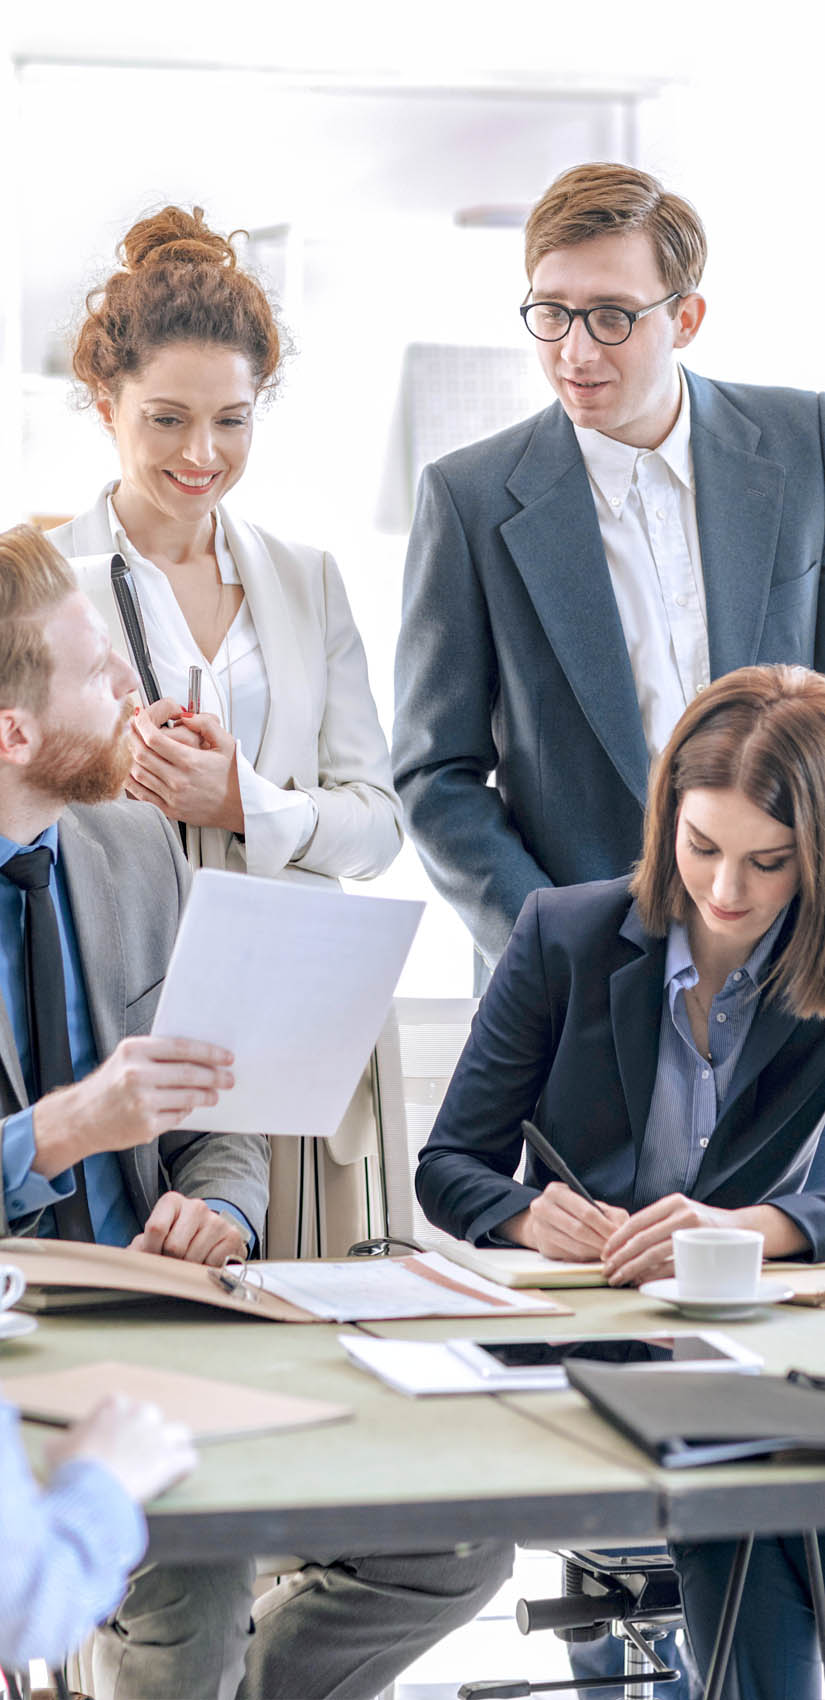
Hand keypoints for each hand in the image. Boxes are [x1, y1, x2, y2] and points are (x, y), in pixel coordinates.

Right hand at [32, 1036, 233, 1178]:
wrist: (80, 1118)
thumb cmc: (110, 1084)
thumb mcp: (127, 1059)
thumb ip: (158, 1055)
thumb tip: (203, 1056)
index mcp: (134, 1050)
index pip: (182, 1048)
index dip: (209, 1052)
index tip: (227, 1057)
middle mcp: (137, 1075)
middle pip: (190, 1073)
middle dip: (215, 1076)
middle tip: (229, 1078)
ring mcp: (142, 1102)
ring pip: (188, 1097)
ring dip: (207, 1096)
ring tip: (214, 1095)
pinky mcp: (146, 1126)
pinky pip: (178, 1116)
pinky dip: (187, 1110)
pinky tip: (189, 1106)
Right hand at [45, 1392, 195, 1502]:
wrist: (89, 1487)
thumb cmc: (71, 1467)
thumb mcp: (56, 1448)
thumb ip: (65, 1440)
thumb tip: (63, 1444)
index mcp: (114, 1405)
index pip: (123, 1408)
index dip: (118, 1428)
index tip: (112, 1445)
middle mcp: (140, 1413)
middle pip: (151, 1418)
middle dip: (145, 1436)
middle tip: (134, 1458)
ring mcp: (159, 1435)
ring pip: (178, 1434)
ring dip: (171, 1448)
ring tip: (160, 1466)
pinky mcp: (171, 1458)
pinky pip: (189, 1459)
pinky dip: (183, 1469)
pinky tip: (173, 1479)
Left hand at [127, 705, 242, 831]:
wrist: (241, 807)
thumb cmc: (234, 777)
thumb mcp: (227, 744)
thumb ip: (207, 724)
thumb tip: (186, 716)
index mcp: (191, 762)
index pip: (154, 739)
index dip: (142, 725)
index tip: (140, 718)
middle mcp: (178, 780)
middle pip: (141, 754)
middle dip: (131, 737)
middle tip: (131, 728)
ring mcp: (172, 796)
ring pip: (137, 773)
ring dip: (128, 757)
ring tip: (129, 745)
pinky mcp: (169, 809)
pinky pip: (140, 794)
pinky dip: (130, 781)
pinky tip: (131, 771)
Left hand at [130, 1193, 247, 1265]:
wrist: (207, 1238)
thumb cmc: (174, 1239)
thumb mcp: (153, 1240)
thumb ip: (137, 1248)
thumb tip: (127, 1263)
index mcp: (172, 1201)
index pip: (156, 1228)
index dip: (151, 1250)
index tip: (154, 1255)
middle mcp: (196, 1205)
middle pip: (174, 1246)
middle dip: (170, 1261)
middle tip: (173, 1259)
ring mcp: (216, 1220)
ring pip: (193, 1257)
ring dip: (188, 1267)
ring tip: (189, 1259)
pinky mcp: (232, 1236)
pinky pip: (212, 1263)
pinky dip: (205, 1269)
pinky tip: (204, 1261)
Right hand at [514, 1183, 628, 1260]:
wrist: (547, 1218)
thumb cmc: (575, 1209)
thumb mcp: (591, 1203)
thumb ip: (610, 1214)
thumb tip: (622, 1232)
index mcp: (556, 1192)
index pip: (586, 1212)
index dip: (605, 1226)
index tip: (619, 1235)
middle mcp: (542, 1208)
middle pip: (579, 1230)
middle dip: (601, 1241)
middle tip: (615, 1249)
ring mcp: (540, 1229)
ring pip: (575, 1246)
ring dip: (595, 1252)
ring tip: (609, 1253)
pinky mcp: (544, 1247)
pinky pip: (570, 1256)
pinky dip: (586, 1258)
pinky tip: (595, 1256)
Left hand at [602, 1194, 730, 1285]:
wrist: (744, 1229)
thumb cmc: (706, 1226)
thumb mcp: (682, 1213)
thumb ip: (658, 1223)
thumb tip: (624, 1245)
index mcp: (673, 1203)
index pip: (637, 1220)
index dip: (617, 1238)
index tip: (605, 1253)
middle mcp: (682, 1213)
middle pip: (642, 1238)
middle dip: (620, 1257)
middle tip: (608, 1270)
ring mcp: (693, 1231)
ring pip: (654, 1253)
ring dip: (632, 1268)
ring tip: (619, 1278)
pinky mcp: (702, 1250)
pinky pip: (671, 1266)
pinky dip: (653, 1275)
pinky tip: (642, 1281)